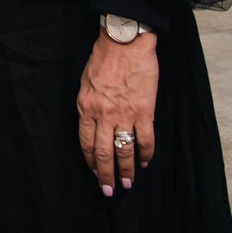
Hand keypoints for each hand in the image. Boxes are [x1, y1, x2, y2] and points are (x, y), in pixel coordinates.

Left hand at [79, 29, 158, 194]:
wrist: (125, 42)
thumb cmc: (104, 59)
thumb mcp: (86, 83)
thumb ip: (89, 106)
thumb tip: (93, 126)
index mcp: (85, 107)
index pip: (86, 143)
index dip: (91, 162)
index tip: (95, 174)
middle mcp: (103, 114)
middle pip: (103, 153)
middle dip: (105, 175)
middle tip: (109, 190)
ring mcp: (124, 114)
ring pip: (124, 151)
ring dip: (125, 170)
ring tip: (127, 184)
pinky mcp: (144, 111)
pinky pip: (145, 140)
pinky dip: (146, 154)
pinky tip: (144, 162)